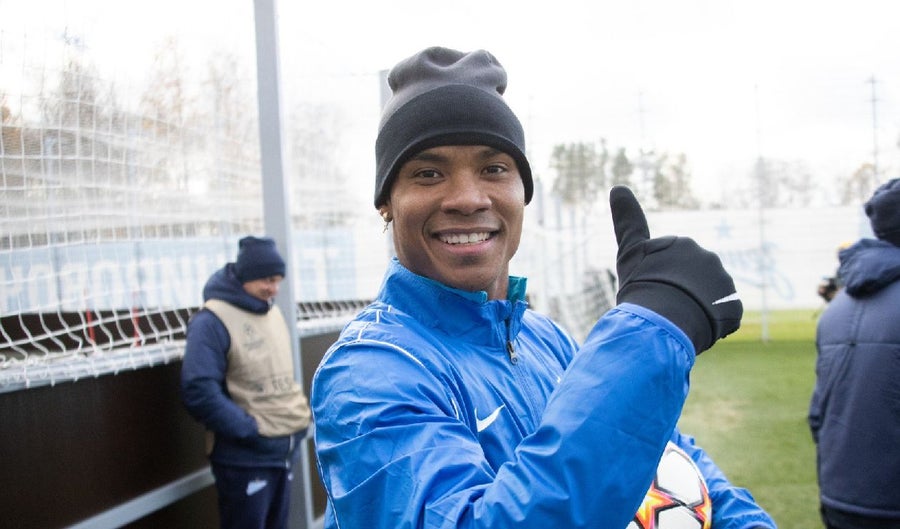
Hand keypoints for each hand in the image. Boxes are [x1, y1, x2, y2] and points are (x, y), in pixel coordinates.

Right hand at [609, 186, 741, 352]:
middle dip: (679, 291)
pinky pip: (723, 317)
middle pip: (691, 280)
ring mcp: (724, 282)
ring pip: (708, 298)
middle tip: (661, 306)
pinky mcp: (734, 307)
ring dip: (696, 308)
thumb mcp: (629, 251)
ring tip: (677, 320)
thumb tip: (618, 186)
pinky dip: (712, 325)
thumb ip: (627, 220)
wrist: (663, 320)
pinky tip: (694, 329)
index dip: (660, 277)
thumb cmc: (641, 286)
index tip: (653, 287)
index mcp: (683, 244)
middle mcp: (707, 258)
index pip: (671, 263)